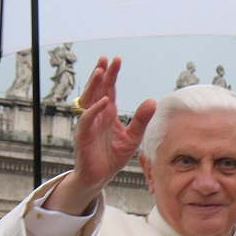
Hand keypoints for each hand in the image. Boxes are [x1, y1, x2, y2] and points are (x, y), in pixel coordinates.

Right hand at [44, 56, 155, 214]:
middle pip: (97, 90)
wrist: (100, 177)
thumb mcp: (133, 137)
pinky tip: (103, 102)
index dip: (112, 74)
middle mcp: (96, 115)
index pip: (109, 89)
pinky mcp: (83, 136)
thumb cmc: (113, 157)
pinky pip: (86, 120)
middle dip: (101, 74)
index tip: (116, 59)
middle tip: (106, 59)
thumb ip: (141, 120)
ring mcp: (88, 124)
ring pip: (87, 100)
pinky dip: (94, 110)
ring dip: (93, 86)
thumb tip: (152, 100)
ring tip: (100, 72)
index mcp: (107, 113)